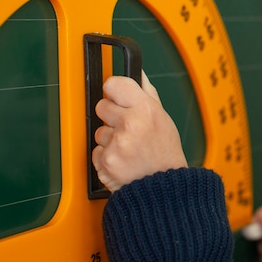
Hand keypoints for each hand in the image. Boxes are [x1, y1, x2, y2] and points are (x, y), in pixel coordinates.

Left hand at [92, 71, 187, 191]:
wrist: (164, 189)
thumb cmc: (165, 154)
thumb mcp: (164, 119)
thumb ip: (147, 93)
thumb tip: (138, 73)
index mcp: (146, 109)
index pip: (114, 84)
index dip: (114, 90)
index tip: (118, 97)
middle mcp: (131, 124)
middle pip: (101, 106)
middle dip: (111, 116)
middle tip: (128, 128)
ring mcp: (117, 143)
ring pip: (98, 131)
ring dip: (110, 139)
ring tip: (129, 148)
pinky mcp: (106, 161)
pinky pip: (96, 151)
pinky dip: (106, 156)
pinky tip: (123, 160)